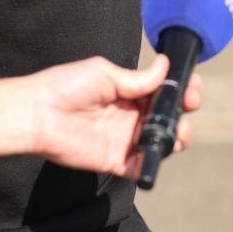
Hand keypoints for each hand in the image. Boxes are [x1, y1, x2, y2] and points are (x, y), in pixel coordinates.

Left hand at [29, 55, 201, 178]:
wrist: (40, 112)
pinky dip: (154, 162)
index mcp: (127, 92)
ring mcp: (124, 139)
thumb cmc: (67, 85)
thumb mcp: (106, 73)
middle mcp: (128, 116)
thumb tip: (165, 65)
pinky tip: (159, 149)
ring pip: (160, 141)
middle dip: (182, 111)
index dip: (179, 89)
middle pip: (166, 117)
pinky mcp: (116, 160)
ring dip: (176, 135)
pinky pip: (141, 165)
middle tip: (189, 103)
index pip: (161, 92)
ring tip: (178, 129)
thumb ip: (138, 79)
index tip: (192, 83)